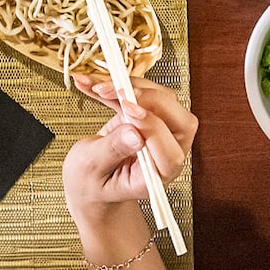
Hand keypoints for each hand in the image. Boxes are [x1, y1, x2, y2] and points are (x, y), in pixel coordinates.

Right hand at [64, 75, 195, 228]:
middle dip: (149, 99)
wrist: (89, 182)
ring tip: (98, 87)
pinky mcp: (149, 117)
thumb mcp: (91, 171)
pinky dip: (120, 86)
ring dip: (132, 87)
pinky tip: (95, 84)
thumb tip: (134, 132)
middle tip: (117, 91)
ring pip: (163, 100)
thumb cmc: (91, 185)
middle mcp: (166, 155)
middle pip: (180, 121)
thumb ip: (112, 151)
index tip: (126, 108)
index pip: (170, 152)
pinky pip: (144, 95)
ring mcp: (162, 134)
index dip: (152, 126)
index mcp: (156, 178)